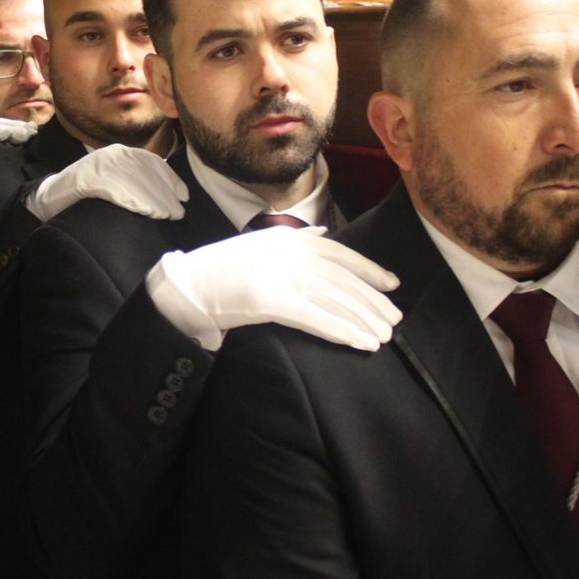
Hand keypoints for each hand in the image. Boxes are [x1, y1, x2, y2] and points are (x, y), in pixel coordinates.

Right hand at [26, 144, 187, 221]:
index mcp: (120, 152)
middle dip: (165, 194)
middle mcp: (112, 154)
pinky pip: (116, 190)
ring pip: (134, 183)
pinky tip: (145, 213)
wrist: (51, 196)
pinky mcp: (87, 179)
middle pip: (146, 174)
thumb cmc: (87, 193)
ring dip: (154, 200)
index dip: (171, 180)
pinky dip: (133, 201)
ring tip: (166, 216)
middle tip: (178, 213)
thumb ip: (135, 180)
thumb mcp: (114, 178)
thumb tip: (169, 195)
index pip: (153, 163)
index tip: (184, 197)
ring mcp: (99, 165)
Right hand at [146, 230, 400, 350]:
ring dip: (364, 319)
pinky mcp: (273, 300)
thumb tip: (322, 236)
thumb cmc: (220, 271)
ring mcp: (282, 275)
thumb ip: (292, 242)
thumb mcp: (260, 247)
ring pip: (336, 299)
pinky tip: (361, 343)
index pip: (341, 254)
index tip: (393, 285)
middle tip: (394, 321)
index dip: (370, 270)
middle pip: (343, 279)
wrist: (185, 285)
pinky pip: (318, 318)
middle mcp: (290, 252)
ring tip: (383, 337)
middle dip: (372, 301)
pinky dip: (343, 331)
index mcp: (288, 238)